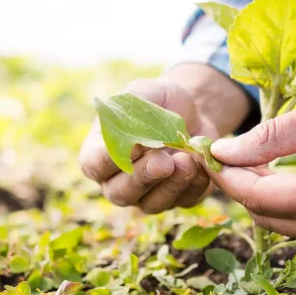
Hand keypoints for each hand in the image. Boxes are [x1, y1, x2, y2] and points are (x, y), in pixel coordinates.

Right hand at [79, 77, 220, 213]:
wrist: (194, 111)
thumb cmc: (159, 101)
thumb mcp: (144, 92)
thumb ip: (131, 110)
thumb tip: (132, 138)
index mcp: (101, 153)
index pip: (94, 165)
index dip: (109, 160)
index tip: (132, 145)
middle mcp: (119, 181)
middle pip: (120, 193)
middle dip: (143, 177)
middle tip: (163, 160)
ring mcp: (148, 194)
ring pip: (152, 204)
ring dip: (170, 185)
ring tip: (187, 161)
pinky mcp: (179, 198)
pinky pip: (184, 201)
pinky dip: (194, 185)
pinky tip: (201, 164)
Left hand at [206, 85, 295, 244]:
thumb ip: (270, 136)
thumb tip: (224, 150)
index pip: (257, 196)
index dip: (228, 176)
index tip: (211, 154)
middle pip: (268, 218)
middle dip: (243, 188)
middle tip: (231, 156)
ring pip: (288, 227)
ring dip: (267, 199)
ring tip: (258, 163)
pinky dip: (293, 206)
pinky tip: (291, 178)